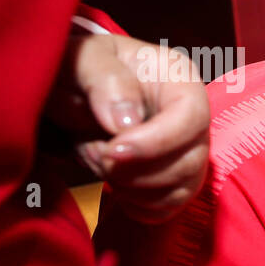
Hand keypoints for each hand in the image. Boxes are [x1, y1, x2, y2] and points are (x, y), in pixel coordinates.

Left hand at [48, 33, 209, 222]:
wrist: (72, 89)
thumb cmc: (80, 68)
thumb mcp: (83, 59)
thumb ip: (105, 81)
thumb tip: (125, 123)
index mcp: (180, 79)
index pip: (191, 117)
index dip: (156, 142)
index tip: (112, 151)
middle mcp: (192, 117)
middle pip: (191, 161)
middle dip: (137, 171)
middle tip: (96, 154)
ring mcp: (188, 150)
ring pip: (183, 188)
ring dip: (133, 188)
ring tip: (98, 161)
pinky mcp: (176, 178)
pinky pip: (171, 205)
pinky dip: (139, 205)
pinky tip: (114, 186)